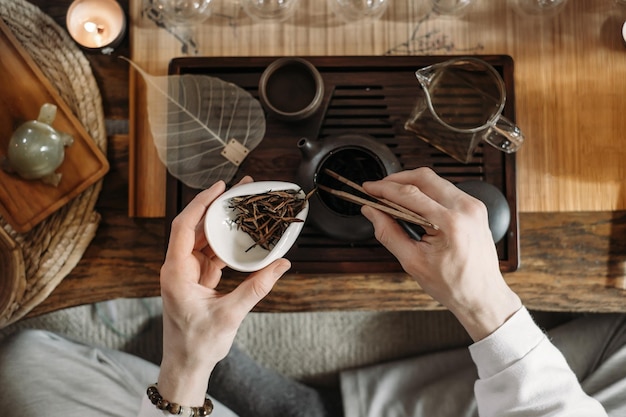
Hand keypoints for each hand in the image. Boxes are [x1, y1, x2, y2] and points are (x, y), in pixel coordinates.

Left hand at [157, 178, 290, 405]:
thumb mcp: (230, 315)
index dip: (200, 204)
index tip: (220, 187)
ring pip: (203, 238)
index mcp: (176, 273)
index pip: (184, 227)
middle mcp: (178, 267)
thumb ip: (256, 288)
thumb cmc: (198, 344)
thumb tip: (282, 264)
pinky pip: (211, 253)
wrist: (186, 364)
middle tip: (239, 189)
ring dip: (221, 223)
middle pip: (195, 227)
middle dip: (216, 206)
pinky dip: (226, 243)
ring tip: (243, 206)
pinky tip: (242, 234)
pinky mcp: (198, 278)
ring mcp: (188, 272)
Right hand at [361, 168, 520, 341]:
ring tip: (393, 198)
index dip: (384, 188)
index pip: (409, 194)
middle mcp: (466, 208)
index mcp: (450, 223)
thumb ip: (388, 233)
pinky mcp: (475, 207)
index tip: (368, 188)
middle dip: (396, 180)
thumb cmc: (453, 285)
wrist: (482, 296)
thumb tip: (372, 212)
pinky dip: (426, 192)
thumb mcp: (412, 262)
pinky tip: (413, 204)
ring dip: (411, 184)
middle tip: (378, 190)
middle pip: (424, 177)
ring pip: (435, 180)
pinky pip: (446, 189)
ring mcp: (473, 206)